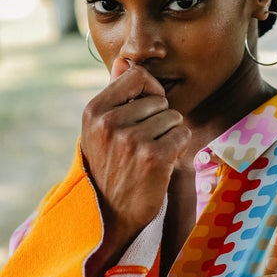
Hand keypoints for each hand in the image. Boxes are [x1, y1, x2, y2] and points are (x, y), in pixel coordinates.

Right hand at [81, 59, 190, 276]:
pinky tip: (163, 161)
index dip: (149, 90)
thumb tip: (124, 61)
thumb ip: (115, 93)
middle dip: (159, 117)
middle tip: (145, 141)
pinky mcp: (154, 157)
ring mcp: (131, 140)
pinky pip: (182, 133)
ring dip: (169, 133)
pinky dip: (179, 147)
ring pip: (173, 116)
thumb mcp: (101, 129)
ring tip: (152, 152)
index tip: (148, 109)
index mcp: (94, 111)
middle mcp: (110, 122)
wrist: (112, 214)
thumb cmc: (111, 166)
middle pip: (158, 98)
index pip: (136, 75)